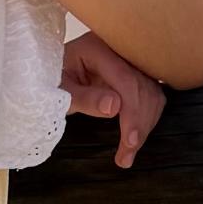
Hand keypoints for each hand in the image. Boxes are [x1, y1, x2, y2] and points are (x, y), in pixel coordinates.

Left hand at [61, 31, 165, 168]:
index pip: (126, 79)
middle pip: (142, 87)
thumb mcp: (60, 91)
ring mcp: (128, 60)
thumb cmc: (50, 81)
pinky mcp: (134, 73)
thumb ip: (84, 98)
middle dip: (139, 124)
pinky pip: (151, 94)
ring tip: (129, 153)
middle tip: (127, 156)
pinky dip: (147, 117)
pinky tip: (135, 136)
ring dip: (145, 124)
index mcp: (97, 48)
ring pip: (151, 92)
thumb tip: (114, 107)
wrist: (51, 75)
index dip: (132, 111)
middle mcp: (118, 50)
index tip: (130, 140)